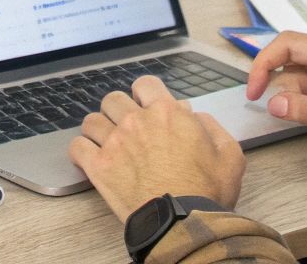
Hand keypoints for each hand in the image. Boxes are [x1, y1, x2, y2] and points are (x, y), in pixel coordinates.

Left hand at [67, 75, 244, 220]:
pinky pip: (77, 147)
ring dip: (99, 129)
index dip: (144, 94)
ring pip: (92, 120)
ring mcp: (114, 143)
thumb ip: (212, 127)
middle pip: (113, 99)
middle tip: (126, 127)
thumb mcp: (229, 154)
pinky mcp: (99, 167)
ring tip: (107, 142)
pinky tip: (91, 158)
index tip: (146, 105)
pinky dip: (81, 150)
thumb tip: (195, 116)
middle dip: (119, 110)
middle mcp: (137, 121)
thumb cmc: (207, 192)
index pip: (145, 83)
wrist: (183, 224)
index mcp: (167, 113)